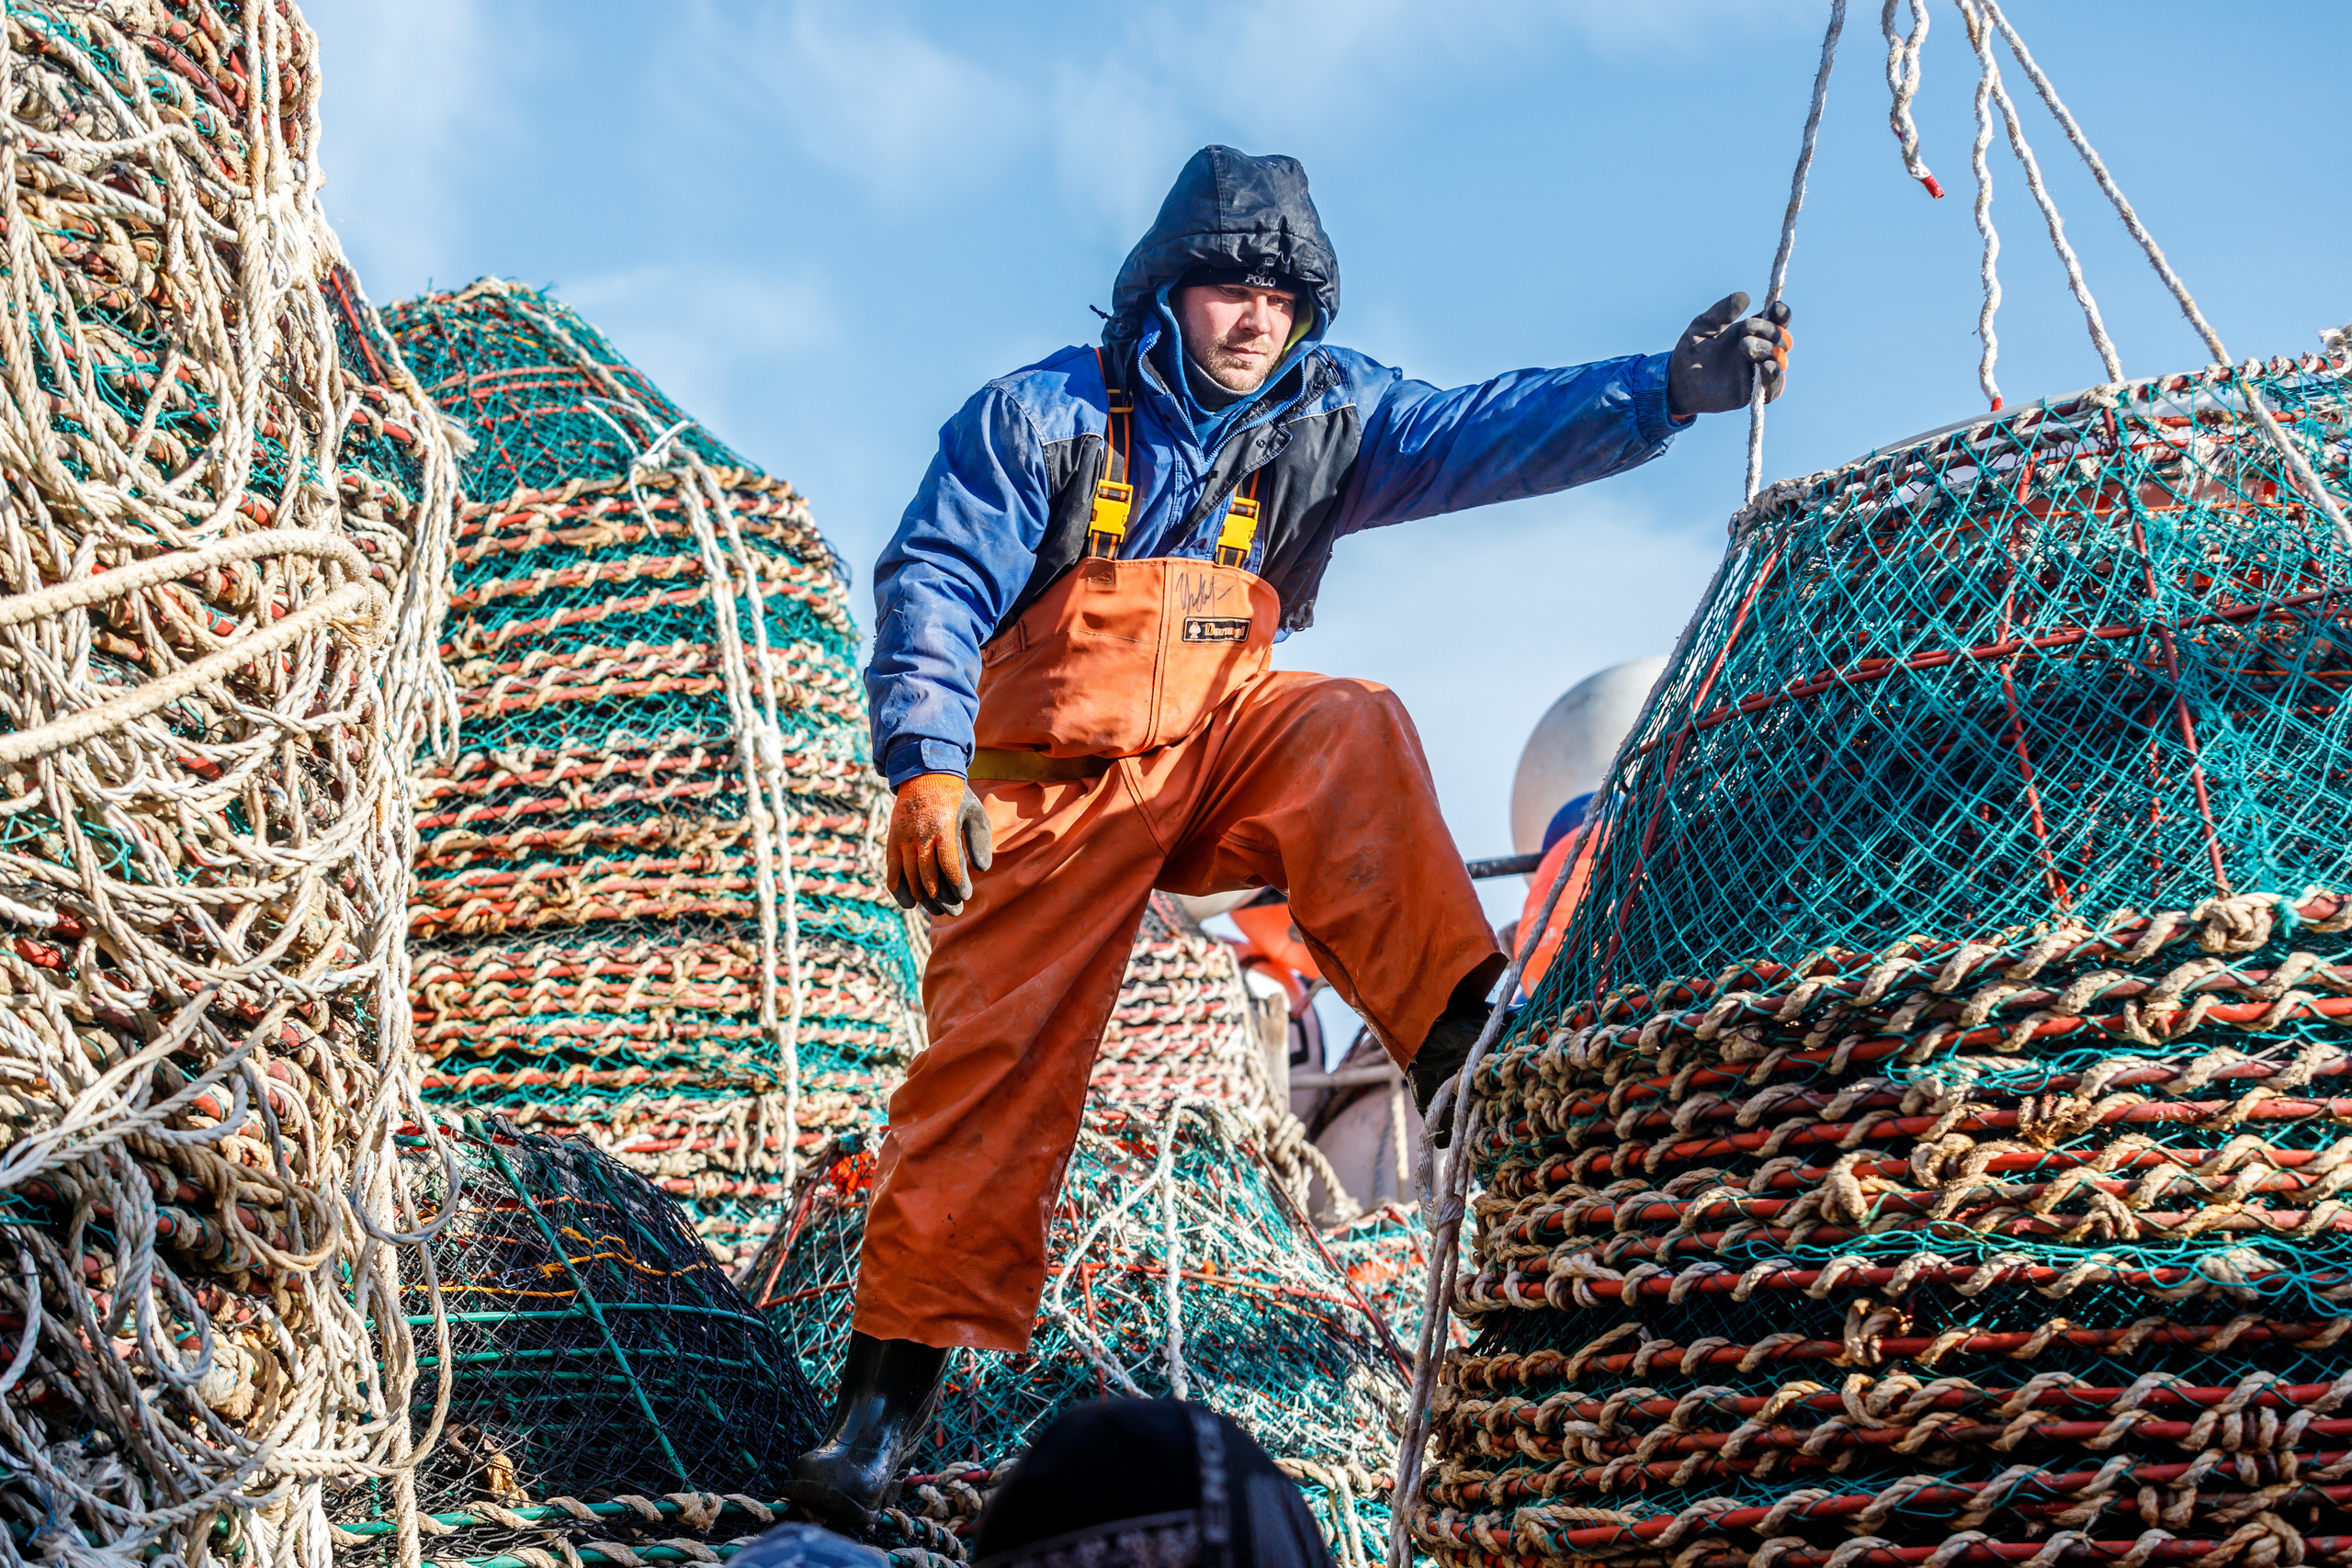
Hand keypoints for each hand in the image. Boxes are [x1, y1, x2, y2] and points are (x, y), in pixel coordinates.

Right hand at [885, 773, 993, 916]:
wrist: (923, 775)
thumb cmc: (956, 798)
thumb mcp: (975, 813)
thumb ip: (980, 841)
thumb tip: (982, 869)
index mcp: (943, 827)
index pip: (950, 865)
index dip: (957, 885)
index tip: (965, 897)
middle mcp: (920, 834)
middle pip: (929, 876)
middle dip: (943, 899)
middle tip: (955, 912)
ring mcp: (903, 839)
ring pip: (911, 877)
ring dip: (924, 898)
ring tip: (937, 911)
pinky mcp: (892, 841)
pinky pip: (892, 871)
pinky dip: (899, 890)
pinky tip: (911, 904)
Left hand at [1666, 292, 1792, 417]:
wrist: (1678, 379)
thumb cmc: (1691, 350)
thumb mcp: (1703, 325)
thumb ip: (1722, 311)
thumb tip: (1745, 297)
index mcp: (1753, 331)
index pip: (1778, 320)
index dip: (1781, 314)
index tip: (1774, 309)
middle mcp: (1760, 350)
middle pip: (1782, 339)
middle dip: (1769, 332)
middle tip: (1744, 334)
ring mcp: (1757, 371)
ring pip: (1780, 361)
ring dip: (1770, 352)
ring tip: (1747, 348)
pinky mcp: (1752, 392)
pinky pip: (1774, 388)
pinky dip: (1775, 378)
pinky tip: (1767, 367)